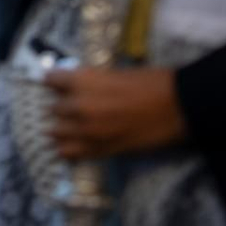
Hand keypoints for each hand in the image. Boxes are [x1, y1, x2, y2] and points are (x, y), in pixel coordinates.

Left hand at [44, 66, 184, 159]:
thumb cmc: (148, 82)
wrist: (174, 107)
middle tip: (66, 103)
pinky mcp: (102, 151)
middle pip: (52, 108)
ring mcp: (89, 132)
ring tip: (65, 125)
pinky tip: (69, 145)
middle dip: (58, 105)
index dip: (54, 80)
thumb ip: (90, 80)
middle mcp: (79, 106)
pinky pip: (73, 153)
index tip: (57, 82)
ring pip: (57, 133)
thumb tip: (75, 83)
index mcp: (83, 81)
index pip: (50, 79)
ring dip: (60, 127)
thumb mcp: (113, 71)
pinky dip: (68, 149)